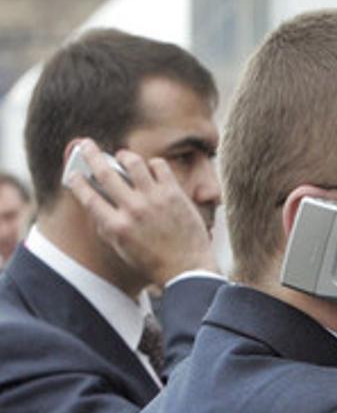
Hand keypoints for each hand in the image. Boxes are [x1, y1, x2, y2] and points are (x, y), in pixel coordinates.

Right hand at [66, 140, 217, 285]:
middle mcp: (133, 209)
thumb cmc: (153, 262)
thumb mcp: (121, 249)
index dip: (77, 182)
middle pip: (105, 173)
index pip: (88, 196)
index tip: (73, 174)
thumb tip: (95, 206)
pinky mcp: (174, 194)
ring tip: (122, 156)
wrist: (187, 268)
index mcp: (116, 226)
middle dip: (91, 155)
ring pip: (133, 163)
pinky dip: (152, 164)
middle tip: (87, 144)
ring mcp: (154, 199)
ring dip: (124, 155)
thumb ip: (106, 227)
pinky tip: (150, 168)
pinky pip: (159, 166)